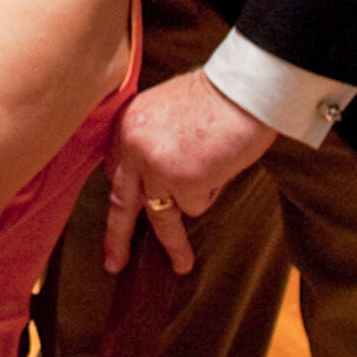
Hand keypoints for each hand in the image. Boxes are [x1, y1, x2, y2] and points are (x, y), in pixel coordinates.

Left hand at [103, 70, 276, 275]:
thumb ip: (154, 139)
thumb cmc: (217, 99)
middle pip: (122, 200)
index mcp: (128, 123)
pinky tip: (220, 170)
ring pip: (160, 216)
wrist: (243, 91)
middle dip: (117, 236)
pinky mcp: (182, 182)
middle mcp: (133, 145)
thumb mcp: (168, 110)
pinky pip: (196, 206)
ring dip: (173, 245)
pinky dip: (212, 194)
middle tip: (113, 262)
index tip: (123, 209)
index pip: (115, 168)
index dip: (123, 190)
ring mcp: (155, 166)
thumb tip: (155, 177)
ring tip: (181, 265)